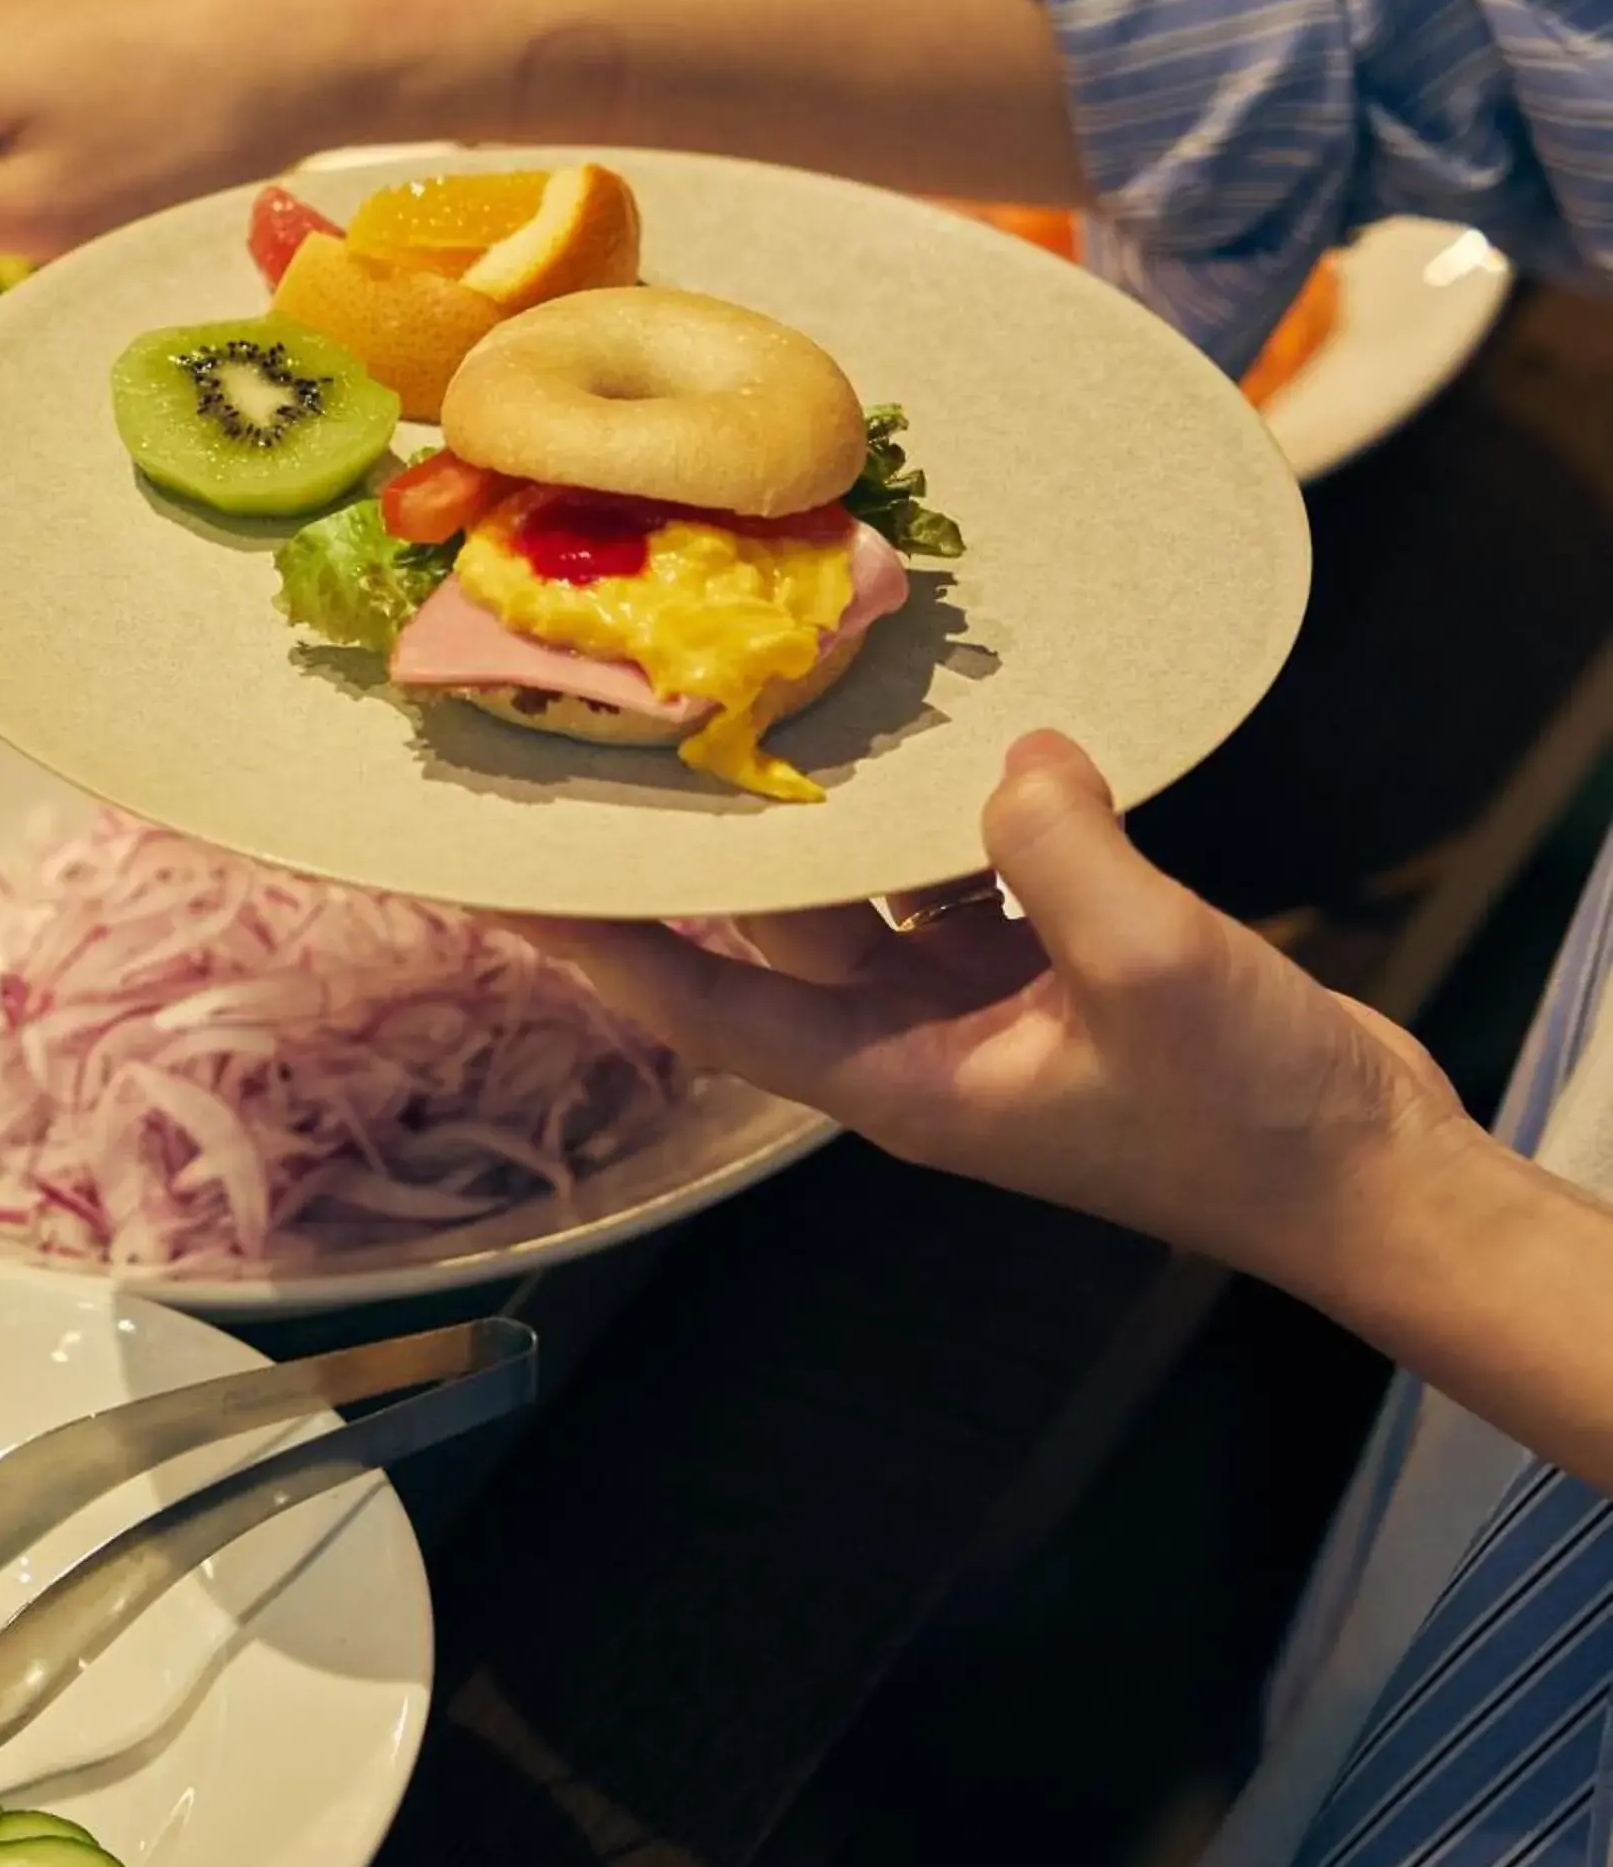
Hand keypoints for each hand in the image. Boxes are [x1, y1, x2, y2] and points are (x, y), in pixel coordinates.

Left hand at [532, 733, 1472, 1285]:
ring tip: (767, 690)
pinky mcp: (1046, 968)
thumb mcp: (1152, 972)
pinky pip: (958, 872)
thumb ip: (1061, 857)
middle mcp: (904, 1038)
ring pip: (857, 888)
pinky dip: (946, 809)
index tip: (494, 877)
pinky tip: (945, 729)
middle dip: (693, 840)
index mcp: (887, 1075)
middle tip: (612, 734)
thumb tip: (1009, 756)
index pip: (693, 997)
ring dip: (824, 806)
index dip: (590, 939)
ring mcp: (972, 1003)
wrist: (1372, 1176)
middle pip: (758, 926)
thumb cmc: (1252, 1121)